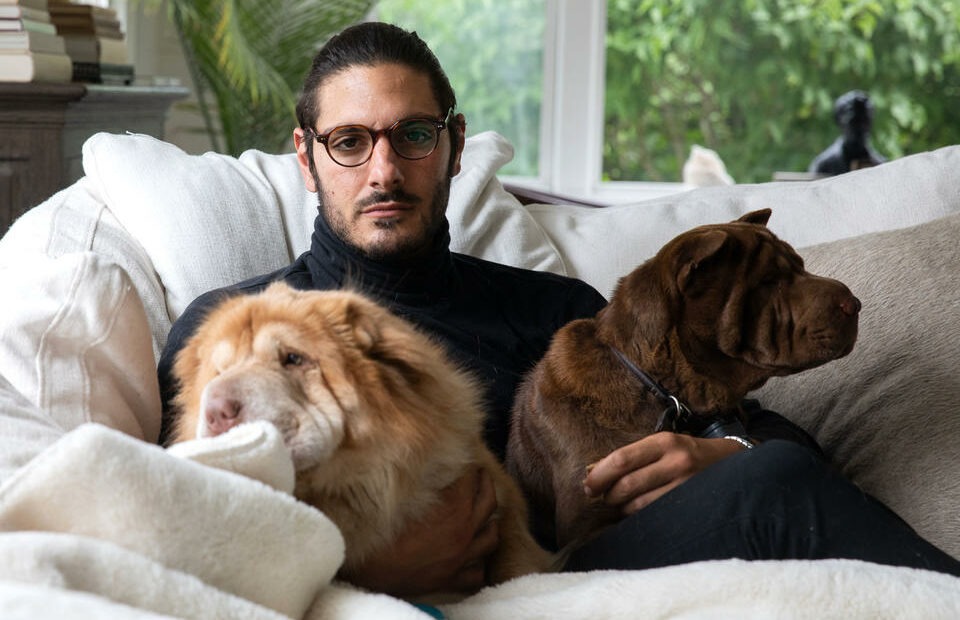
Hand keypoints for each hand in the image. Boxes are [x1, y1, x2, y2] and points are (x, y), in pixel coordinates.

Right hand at [338, 465, 499, 597]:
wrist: (365, 571)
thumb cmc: (378, 531)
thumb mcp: (403, 496)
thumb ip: (425, 480)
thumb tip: (434, 463)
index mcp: (454, 508)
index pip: (470, 477)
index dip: (467, 464)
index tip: (462, 456)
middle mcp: (464, 532)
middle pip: (489, 502)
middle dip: (485, 484)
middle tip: (478, 475)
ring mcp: (462, 558)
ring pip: (491, 537)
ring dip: (489, 522)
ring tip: (482, 514)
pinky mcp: (452, 581)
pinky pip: (478, 573)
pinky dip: (478, 562)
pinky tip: (472, 555)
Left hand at [583, 432, 744, 514]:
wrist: (731, 463)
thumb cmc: (687, 453)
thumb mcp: (663, 445)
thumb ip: (632, 456)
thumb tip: (593, 472)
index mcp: (664, 442)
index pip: (621, 459)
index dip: (599, 475)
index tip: (587, 485)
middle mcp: (676, 462)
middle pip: (627, 485)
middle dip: (607, 495)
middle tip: (601, 497)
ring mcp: (686, 485)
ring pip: (638, 505)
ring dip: (622, 508)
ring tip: (620, 504)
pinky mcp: (691, 503)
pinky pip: (654, 515)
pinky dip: (638, 516)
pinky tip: (635, 512)